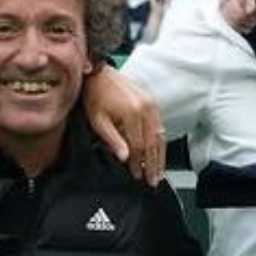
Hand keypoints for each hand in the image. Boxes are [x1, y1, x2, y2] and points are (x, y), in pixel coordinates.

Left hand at [83, 67, 165, 183]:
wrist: (99, 74)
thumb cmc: (95, 96)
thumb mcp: (98, 121)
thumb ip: (113, 140)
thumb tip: (125, 158)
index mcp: (132, 113)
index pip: (138, 146)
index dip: (138, 163)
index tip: (136, 175)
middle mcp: (146, 108)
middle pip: (153, 143)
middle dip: (153, 164)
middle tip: (153, 180)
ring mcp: (152, 104)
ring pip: (160, 136)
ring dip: (160, 156)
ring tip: (159, 172)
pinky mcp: (153, 102)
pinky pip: (160, 126)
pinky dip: (160, 142)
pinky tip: (158, 153)